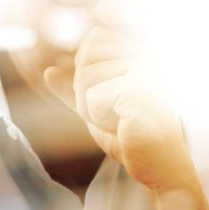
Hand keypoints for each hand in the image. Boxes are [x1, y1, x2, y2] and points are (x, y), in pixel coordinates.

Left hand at [43, 26, 192, 191]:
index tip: (113, 100)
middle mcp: (144, 52)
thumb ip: (73, 90)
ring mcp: (143, 67)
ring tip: (120, 122)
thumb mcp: (96, 110)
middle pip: (85, 60)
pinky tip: (124, 127)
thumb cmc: (132, 138)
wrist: (159, 166)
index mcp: (138, 49)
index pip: (91, 43)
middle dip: (86, 94)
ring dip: (93, 110)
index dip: (88, 77)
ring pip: (84, 79)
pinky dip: (99, 120)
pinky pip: (91, 97)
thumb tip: (48, 72)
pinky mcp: (136, 87)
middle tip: (115, 114)